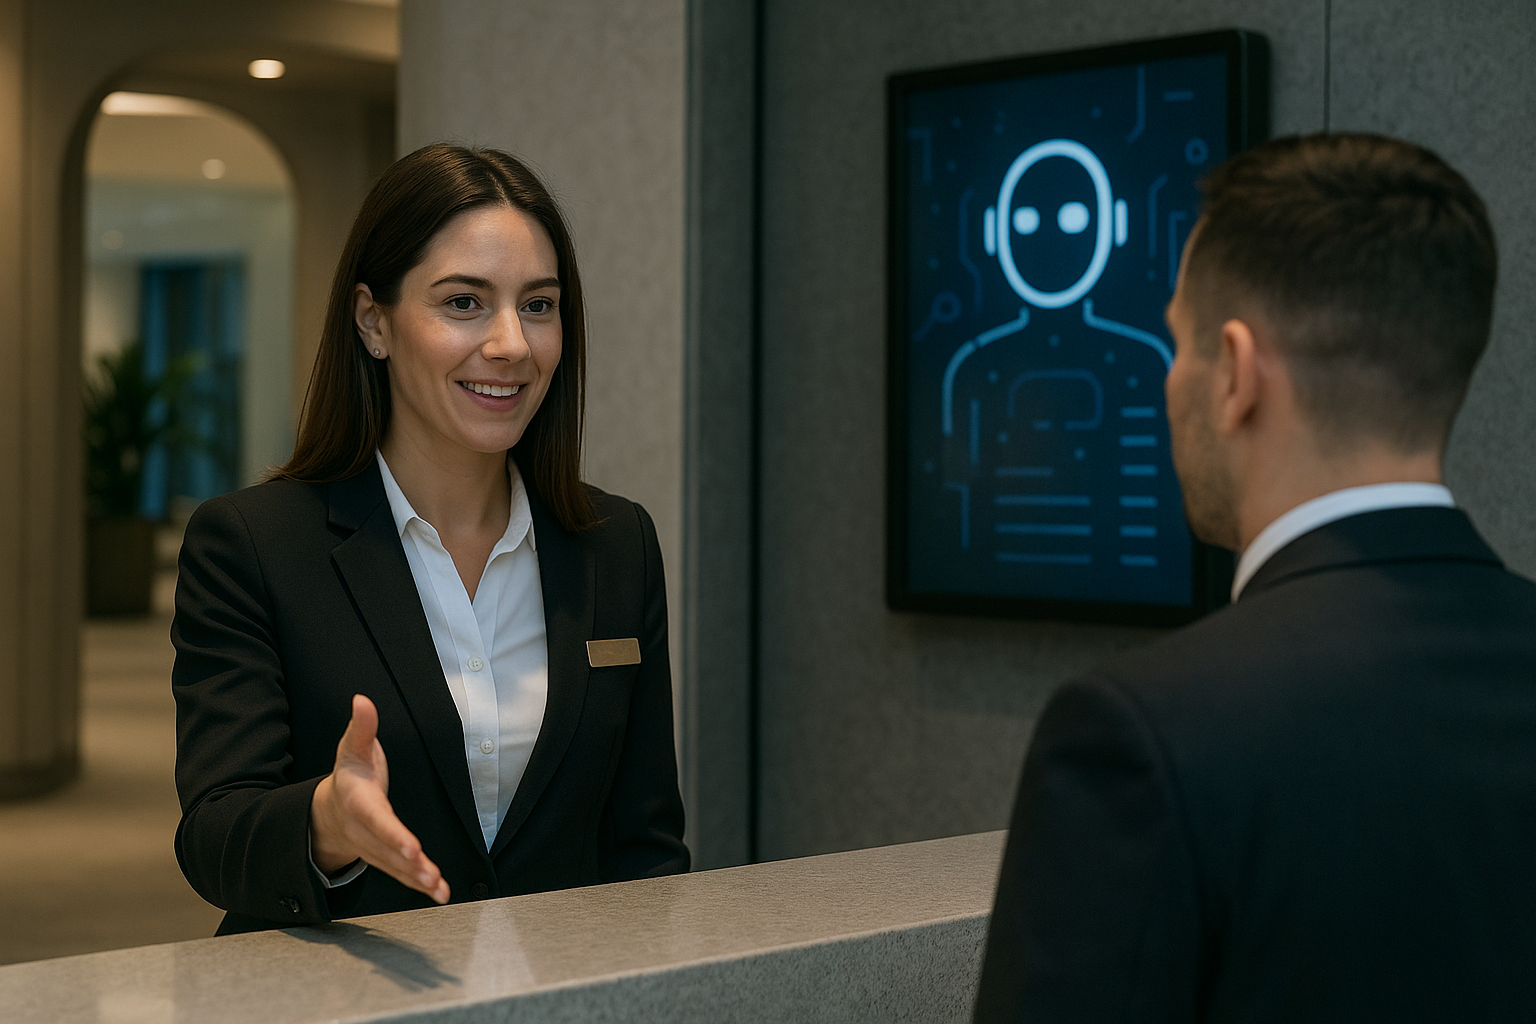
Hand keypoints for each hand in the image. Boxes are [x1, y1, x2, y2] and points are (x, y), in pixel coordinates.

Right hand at [309, 694, 449, 903]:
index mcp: (358, 802)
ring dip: (417, 879)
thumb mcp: (350, 748)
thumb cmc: (349, 776)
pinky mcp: (384, 859)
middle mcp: (364, 830)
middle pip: (386, 849)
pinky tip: (439, 893)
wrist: (327, 811)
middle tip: (429, 873)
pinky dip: (419, 886)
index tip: (410, 846)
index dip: (392, 834)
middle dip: (408, 863)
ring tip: (438, 888)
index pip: (376, 819)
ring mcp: (373, 849)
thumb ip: (360, 727)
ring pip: (395, 867)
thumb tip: (362, 700)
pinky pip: (401, 875)